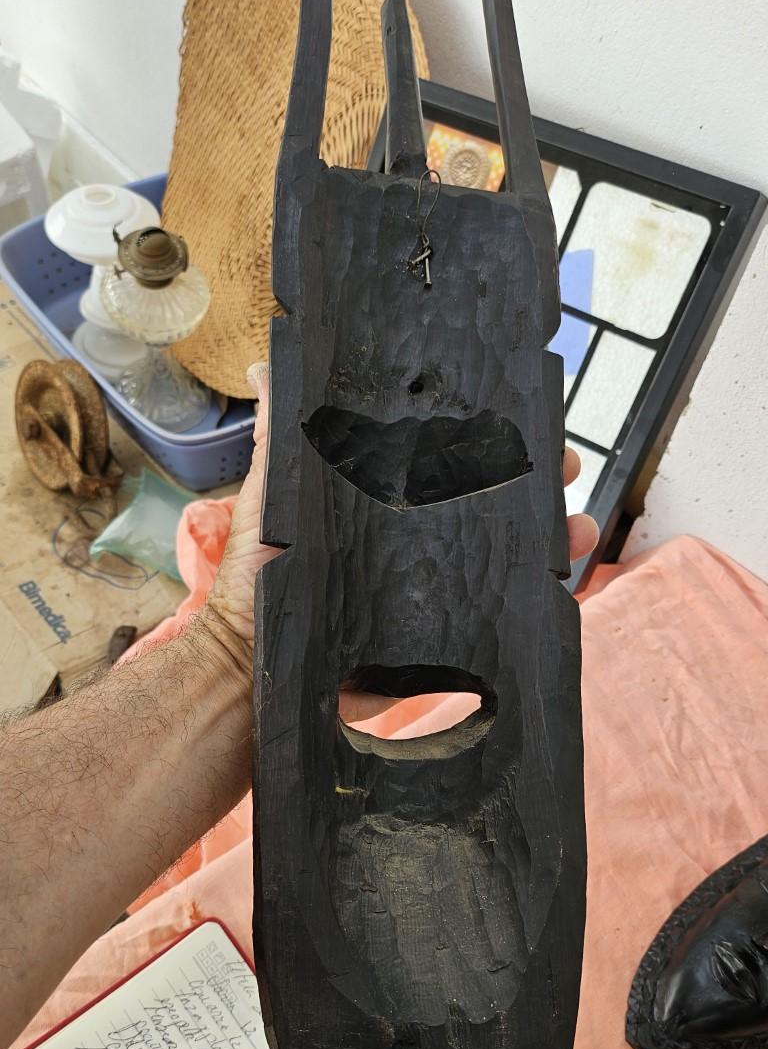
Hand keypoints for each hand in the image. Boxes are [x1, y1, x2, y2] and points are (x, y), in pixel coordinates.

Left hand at [204, 366, 598, 706]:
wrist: (255, 679)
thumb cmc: (256, 586)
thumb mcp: (268, 505)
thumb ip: (277, 444)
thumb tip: (268, 369)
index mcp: (377, 499)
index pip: (440, 454)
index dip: (482, 432)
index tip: (521, 411)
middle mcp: (411, 538)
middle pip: (484, 497)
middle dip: (532, 476)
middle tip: (564, 464)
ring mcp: (432, 587)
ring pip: (502, 550)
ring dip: (548, 532)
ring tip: (577, 525)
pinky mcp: (443, 637)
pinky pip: (497, 609)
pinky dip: (535, 592)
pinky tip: (561, 580)